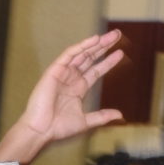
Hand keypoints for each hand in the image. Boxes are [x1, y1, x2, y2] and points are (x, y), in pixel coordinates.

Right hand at [7, 31, 124, 156]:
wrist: (42, 129)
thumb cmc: (59, 127)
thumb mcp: (86, 121)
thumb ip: (102, 116)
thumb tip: (120, 115)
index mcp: (78, 87)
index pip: (96, 70)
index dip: (108, 61)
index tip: (120, 53)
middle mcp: (72, 77)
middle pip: (91, 57)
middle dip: (104, 46)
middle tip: (117, 35)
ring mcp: (63, 72)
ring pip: (82, 53)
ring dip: (96, 43)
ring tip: (111, 35)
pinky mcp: (55, 70)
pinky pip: (69, 54)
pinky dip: (81, 46)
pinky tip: (95, 40)